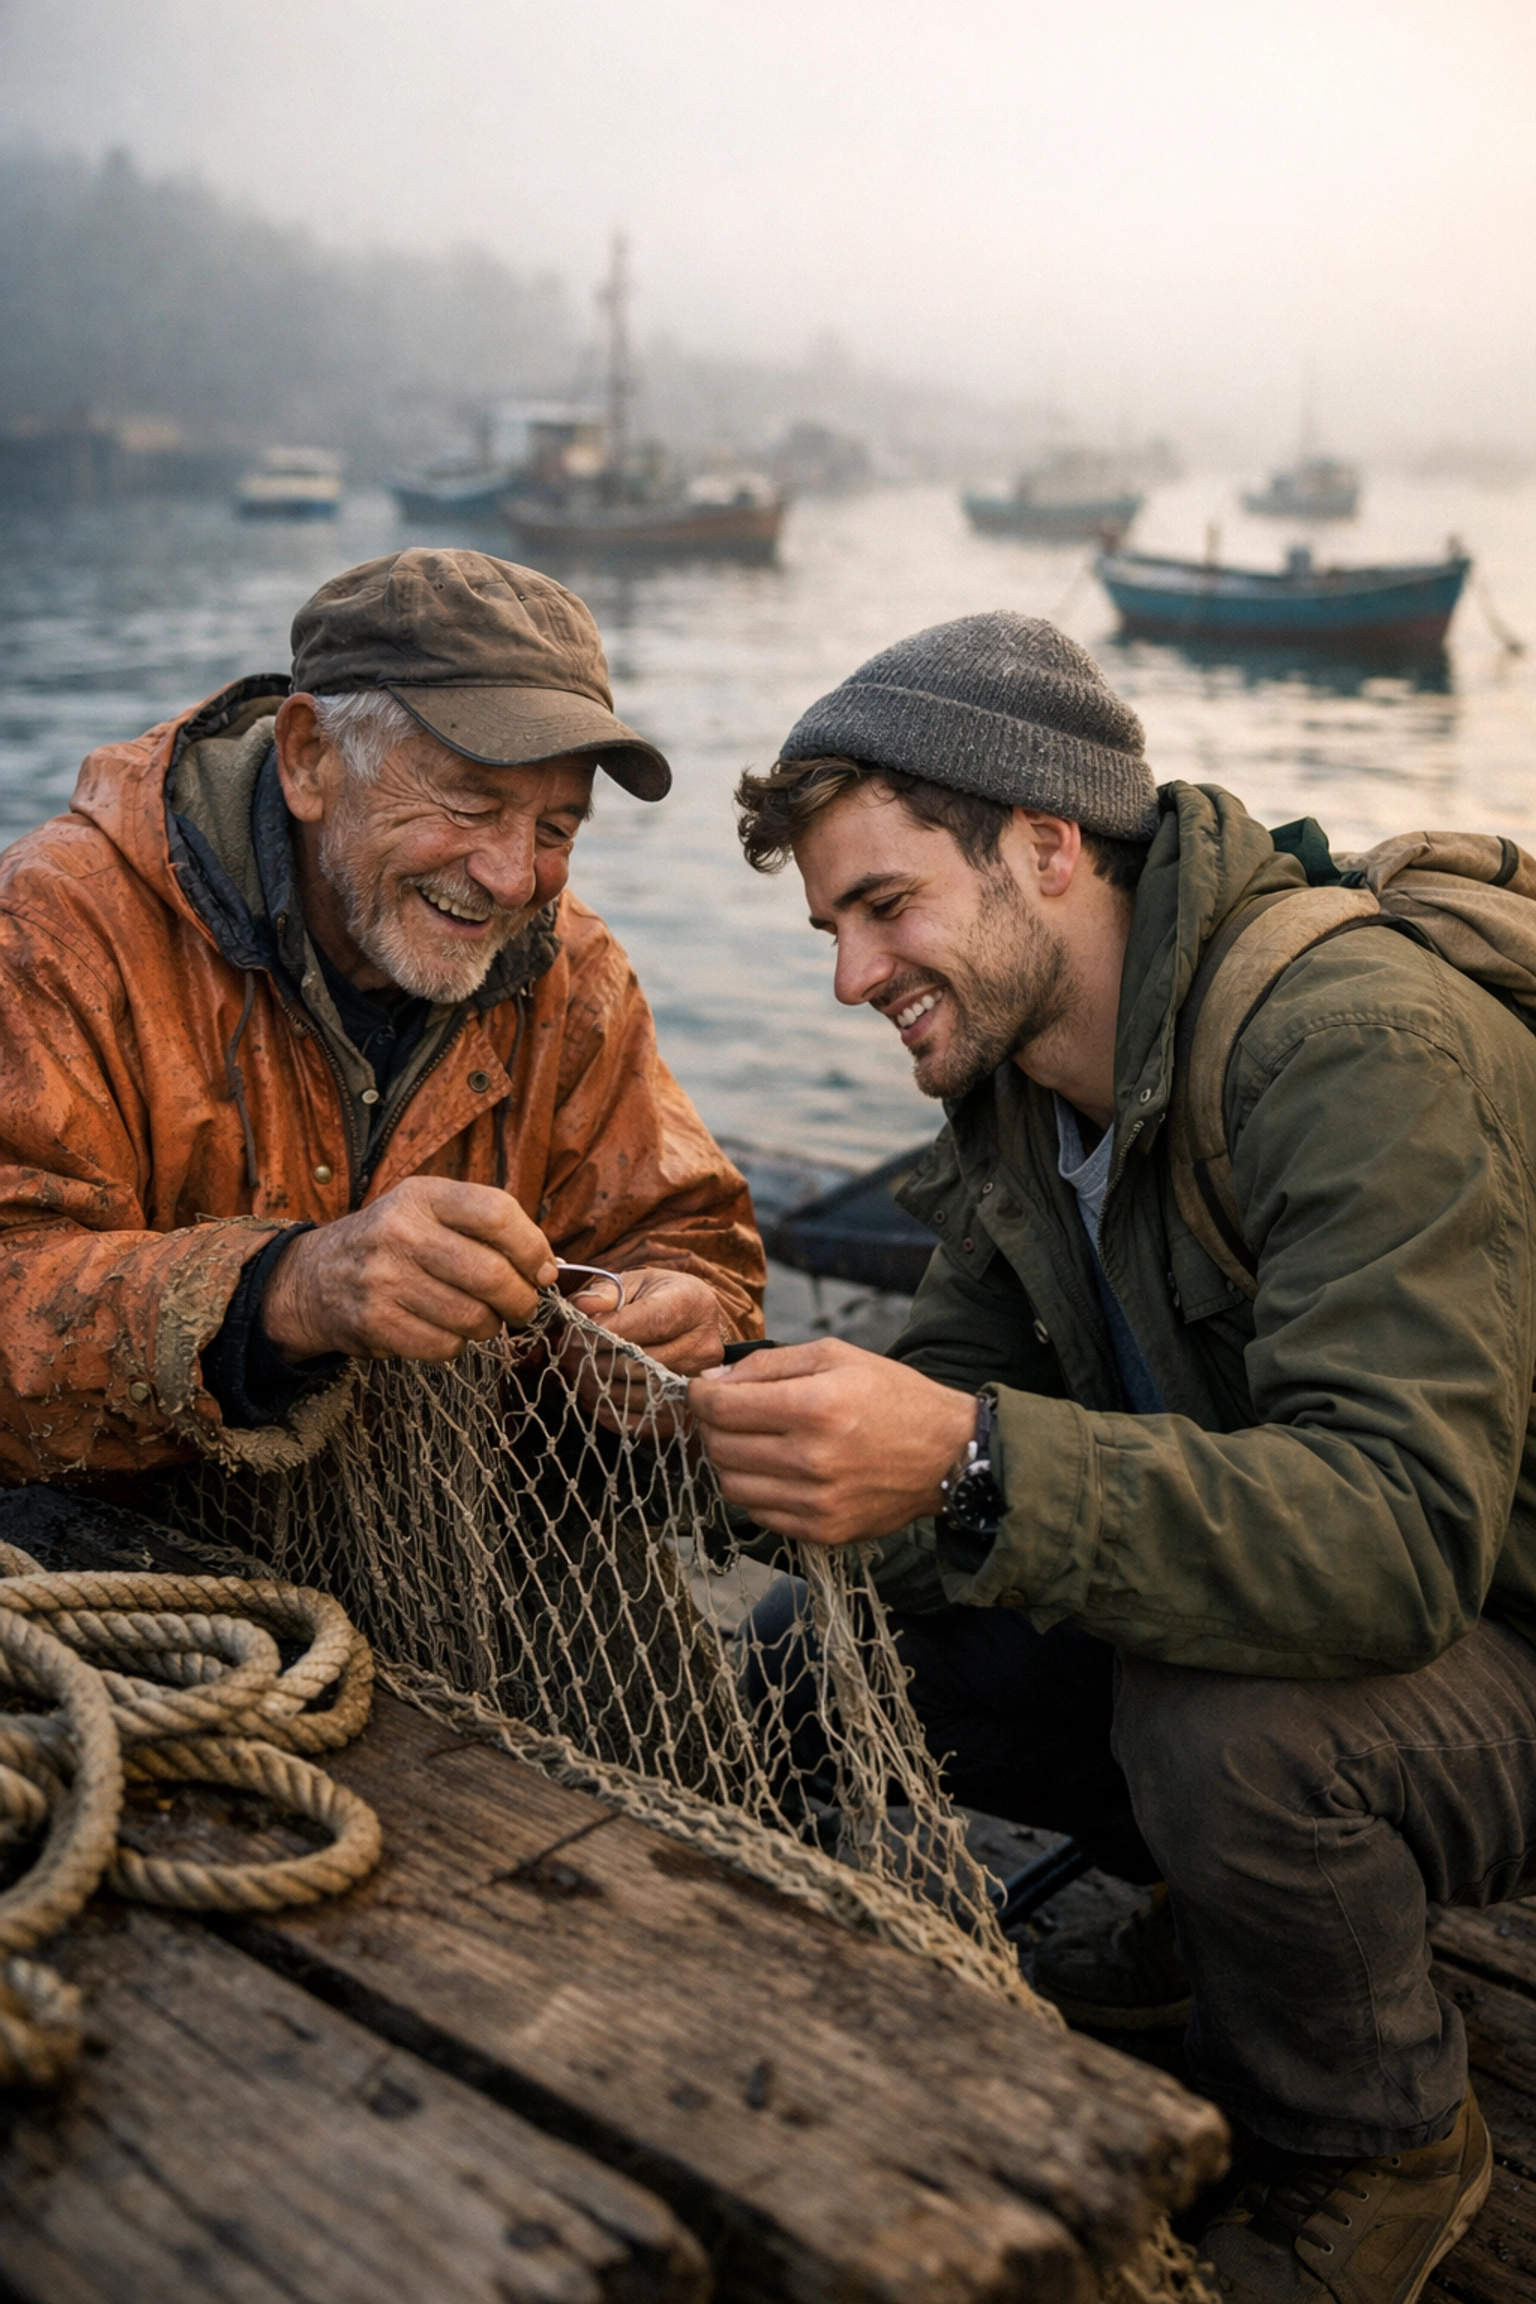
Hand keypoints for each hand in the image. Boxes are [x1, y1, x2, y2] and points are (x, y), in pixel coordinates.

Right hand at [261, 1178, 558, 1361]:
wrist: (315, 1277)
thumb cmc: (393, 1243)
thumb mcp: (429, 1211)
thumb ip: (487, 1228)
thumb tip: (551, 1268)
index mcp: (422, 1195)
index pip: (497, 1213)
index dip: (533, 1247)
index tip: (543, 1271)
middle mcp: (400, 1232)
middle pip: (491, 1274)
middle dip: (522, 1300)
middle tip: (522, 1307)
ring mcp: (383, 1279)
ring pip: (473, 1317)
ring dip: (490, 1326)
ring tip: (481, 1319)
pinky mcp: (374, 1322)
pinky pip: (444, 1346)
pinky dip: (456, 1346)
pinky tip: (445, 1331)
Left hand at [560, 1267, 727, 1433]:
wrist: (684, 1324)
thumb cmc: (653, 1299)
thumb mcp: (632, 1282)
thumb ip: (604, 1292)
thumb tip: (581, 1306)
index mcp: (694, 1304)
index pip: (653, 1322)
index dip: (610, 1330)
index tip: (575, 1331)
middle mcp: (704, 1345)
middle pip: (645, 1362)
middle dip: (597, 1359)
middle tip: (566, 1354)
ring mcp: (697, 1382)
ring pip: (640, 1393)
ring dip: (599, 1386)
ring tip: (577, 1372)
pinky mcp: (685, 1413)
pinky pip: (642, 1420)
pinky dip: (610, 1409)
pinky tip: (594, 1392)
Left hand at [687, 1337, 977, 1546]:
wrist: (947, 1454)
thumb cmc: (892, 1396)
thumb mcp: (835, 1356)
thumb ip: (768, 1363)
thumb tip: (714, 1379)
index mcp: (814, 1406)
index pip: (721, 1406)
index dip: (700, 1395)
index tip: (703, 1389)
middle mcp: (811, 1458)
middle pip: (720, 1447)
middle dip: (713, 1425)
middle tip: (730, 1413)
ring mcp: (816, 1502)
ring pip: (731, 1486)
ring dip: (731, 1461)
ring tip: (754, 1443)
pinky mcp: (822, 1531)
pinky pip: (758, 1515)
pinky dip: (756, 1491)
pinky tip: (778, 1471)